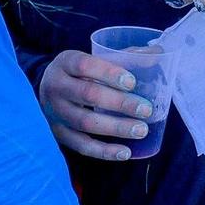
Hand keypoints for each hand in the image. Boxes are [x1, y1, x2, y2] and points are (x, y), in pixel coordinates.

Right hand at [37, 51, 156, 162]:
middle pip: (88, 95)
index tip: (132, 83)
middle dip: (120, 103)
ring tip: (141, 130)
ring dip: (116, 128)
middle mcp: (56, 86)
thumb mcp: (94, 57)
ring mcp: (55, 112)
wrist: (46, 87)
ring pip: (85, 123)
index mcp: (65, 62)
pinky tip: (125, 152)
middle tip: (146, 109)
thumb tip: (157, 52)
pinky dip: (104, 151)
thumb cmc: (81, 72)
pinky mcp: (58, 133)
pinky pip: (81, 146)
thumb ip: (124, 56)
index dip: (109, 73)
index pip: (85, 66)